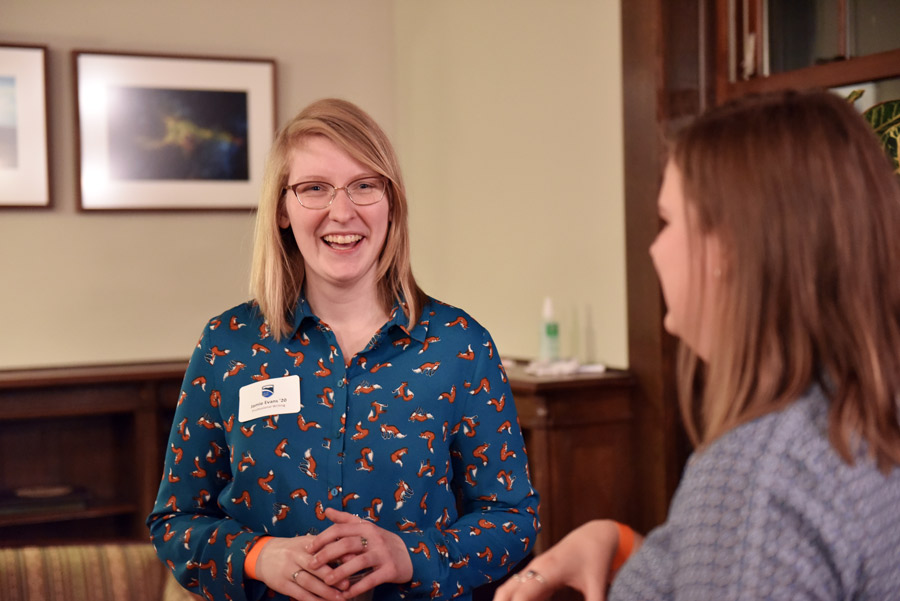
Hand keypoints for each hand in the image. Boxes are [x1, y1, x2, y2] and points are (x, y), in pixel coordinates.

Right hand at [254, 535, 344, 600]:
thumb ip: (326, 546)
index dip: (338, 556)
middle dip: (332, 576)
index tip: (353, 561)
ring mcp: (287, 571)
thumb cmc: (293, 549)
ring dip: (325, 592)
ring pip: (308, 583)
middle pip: (315, 567)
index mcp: (305, 543)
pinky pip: (299, 594)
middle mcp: (295, 556)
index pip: (323, 549)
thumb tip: (350, 553)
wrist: (264, 555)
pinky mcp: (282, 585)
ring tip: (340, 598)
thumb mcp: (307, 543)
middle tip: (347, 585)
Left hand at [306, 507, 413, 597]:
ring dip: (340, 572)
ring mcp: (383, 554)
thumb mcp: (365, 527)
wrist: (409, 554)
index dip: (322, 538)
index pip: (340, 529)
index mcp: (366, 527)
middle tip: (312, 564)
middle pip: (346, 544)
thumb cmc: (380, 541)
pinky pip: (371, 579)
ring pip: (358, 562)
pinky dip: (357, 587)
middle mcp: (374, 538)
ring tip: (326, 581)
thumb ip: (345, 520)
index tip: (309, 548)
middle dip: (327, 554)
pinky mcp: (390, 569)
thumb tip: (326, 510)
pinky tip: (345, 594)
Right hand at [494, 520, 620, 600]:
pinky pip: (519, 592)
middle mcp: (535, 569)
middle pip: (506, 592)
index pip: (522, 594)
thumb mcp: (597, 583)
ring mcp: (533, 572)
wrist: (594, 536)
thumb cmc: (595, 557)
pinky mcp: (536, 576)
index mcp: (548, 569)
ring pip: (508, 591)